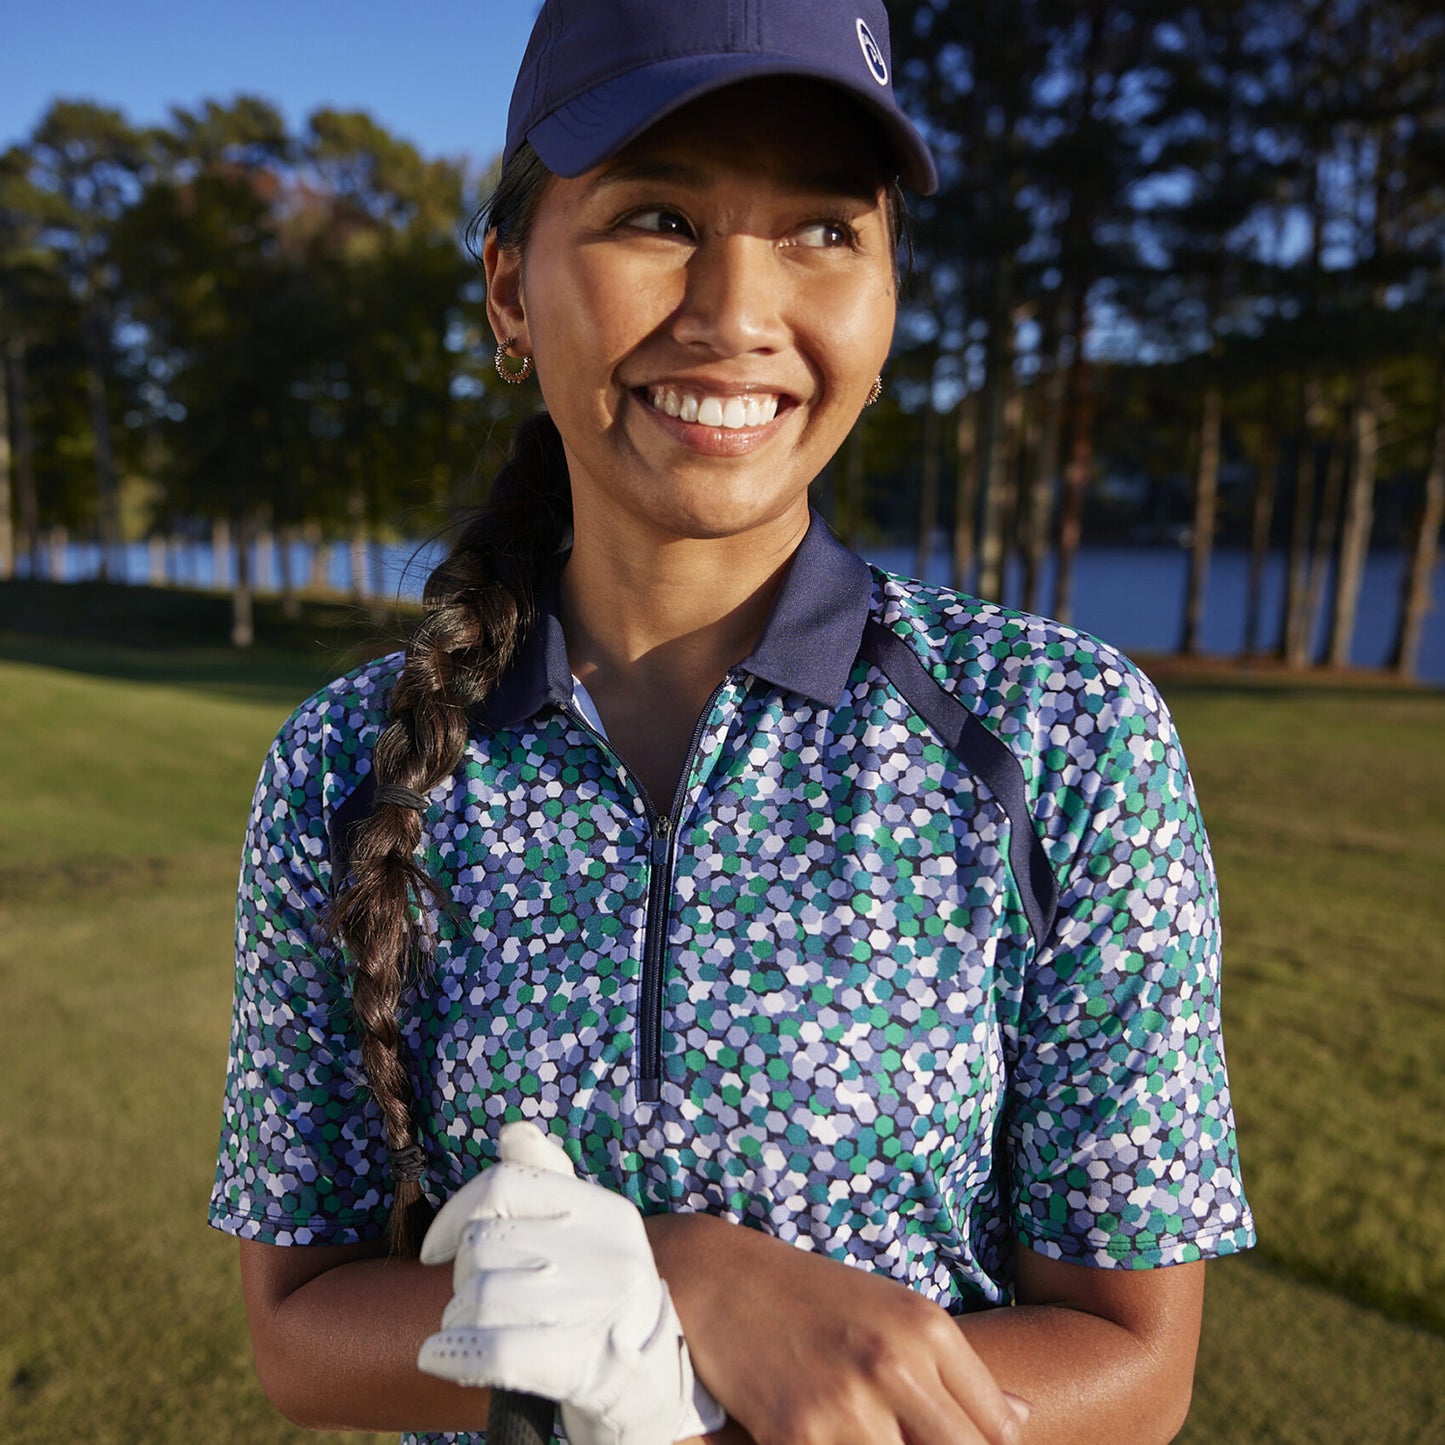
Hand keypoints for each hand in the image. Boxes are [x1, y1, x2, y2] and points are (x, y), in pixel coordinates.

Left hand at [416, 1120, 724, 1444]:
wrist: (655, 1394)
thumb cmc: (602, 1309)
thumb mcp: (590, 1237)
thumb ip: (550, 1183)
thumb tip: (512, 1132)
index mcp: (606, 1212)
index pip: (508, 1180)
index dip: (456, 1212)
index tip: (436, 1250)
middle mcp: (608, 1252)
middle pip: (484, 1243)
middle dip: (461, 1281)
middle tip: (476, 1306)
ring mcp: (597, 1308)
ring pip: (479, 1297)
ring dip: (458, 1323)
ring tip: (475, 1336)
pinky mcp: (582, 1368)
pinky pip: (491, 1350)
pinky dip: (455, 1354)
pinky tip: (442, 1358)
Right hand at [648, 1214, 1029, 1444]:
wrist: (716, 1276)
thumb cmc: (809, 1294)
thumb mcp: (890, 1311)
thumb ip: (955, 1367)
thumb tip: (1020, 1422)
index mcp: (926, 1329)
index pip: (997, 1428)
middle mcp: (896, 1364)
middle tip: (908, 1440)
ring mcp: (847, 1403)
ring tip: (866, 1434)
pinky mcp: (797, 1434)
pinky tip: (829, 1439)